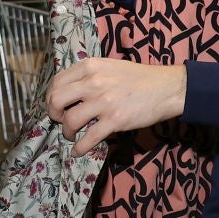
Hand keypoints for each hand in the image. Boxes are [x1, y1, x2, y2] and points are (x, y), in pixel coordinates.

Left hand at [47, 58, 185, 156]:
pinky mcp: (115, 120)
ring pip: (70, 121)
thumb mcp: (110, 66)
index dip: (52, 97)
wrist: (166, 88)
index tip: (57, 106)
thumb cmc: (139, 78)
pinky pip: (89, 138)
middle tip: (60, 120)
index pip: (57, 82)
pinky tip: (78, 151)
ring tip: (72, 135)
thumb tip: (70, 91)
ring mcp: (104, 101)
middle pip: (56, 100)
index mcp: (90, 66)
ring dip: (67, 132)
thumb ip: (89, 75)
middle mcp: (93, 82)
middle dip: (54, 114)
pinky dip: (79, 147)